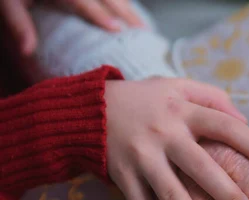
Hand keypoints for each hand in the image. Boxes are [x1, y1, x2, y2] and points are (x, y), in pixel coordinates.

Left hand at [0, 0, 143, 54]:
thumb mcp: (7, 3)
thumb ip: (19, 25)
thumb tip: (27, 53)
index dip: (100, 13)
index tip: (117, 29)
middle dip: (126, 12)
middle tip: (142, 32)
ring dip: (129, 7)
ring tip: (142, 26)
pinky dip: (122, 2)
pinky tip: (130, 12)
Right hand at [104, 78, 248, 199]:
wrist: (93, 109)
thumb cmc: (150, 100)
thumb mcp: (182, 87)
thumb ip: (216, 101)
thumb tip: (247, 124)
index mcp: (185, 111)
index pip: (225, 126)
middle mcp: (165, 134)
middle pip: (201, 166)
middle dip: (228, 194)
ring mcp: (143, 158)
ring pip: (170, 193)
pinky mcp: (124, 177)